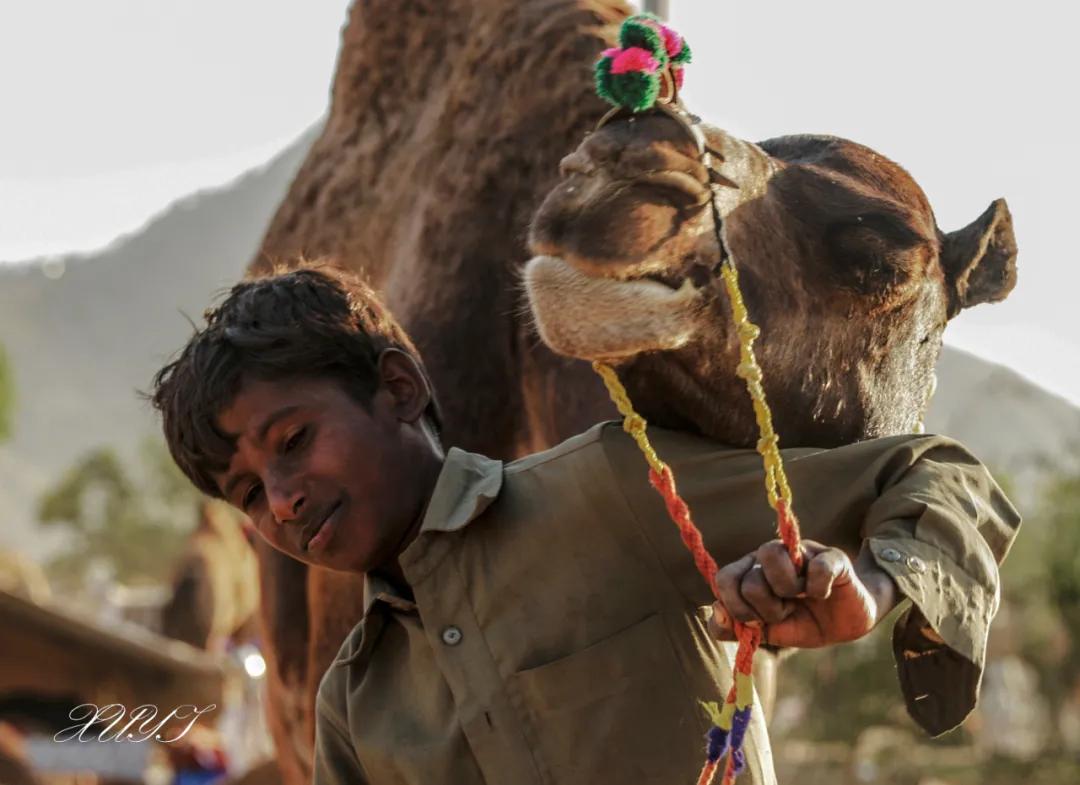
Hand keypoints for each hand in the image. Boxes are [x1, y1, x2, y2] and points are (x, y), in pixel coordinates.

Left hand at [708, 539, 897, 647]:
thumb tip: (716, 612)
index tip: (756, 623)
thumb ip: (734, 627)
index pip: (724, 579)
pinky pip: (815, 567)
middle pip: (749, 578)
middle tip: (785, 611)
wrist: (846, 623)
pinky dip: (819, 589)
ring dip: (787, 592)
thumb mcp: (766, 631)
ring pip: (771, 556)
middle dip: (766, 609)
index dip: (736, 607)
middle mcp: (769, 556)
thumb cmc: (802, 622)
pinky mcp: (829, 556)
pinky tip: (824, 593)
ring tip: (800, 599)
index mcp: (749, 572)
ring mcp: (798, 552)